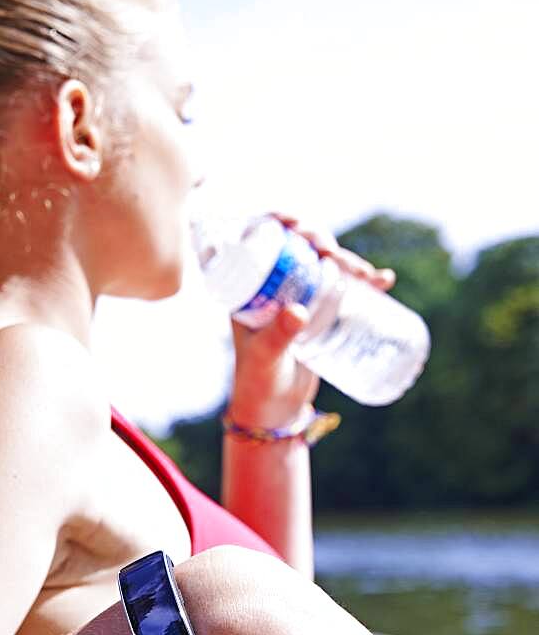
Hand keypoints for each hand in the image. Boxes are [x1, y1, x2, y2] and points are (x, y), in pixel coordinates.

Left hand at [228, 214, 395, 428]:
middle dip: (323, 242)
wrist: (274, 411)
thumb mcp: (266, 357)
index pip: (263, 244)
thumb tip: (298, 311)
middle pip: (300, 250)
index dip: (280, 223)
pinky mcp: (322, 314)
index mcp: (252, 289)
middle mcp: (275, 289)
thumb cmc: (259, 383)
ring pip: (325, 267)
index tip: (297, 224)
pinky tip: (383, 280)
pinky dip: (365, 283)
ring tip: (368, 276)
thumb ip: (278, 336)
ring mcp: (300, 300)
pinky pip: (344, 290)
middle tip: (336, 257)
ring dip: (348, 261)